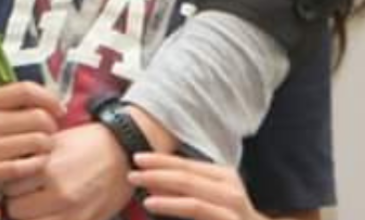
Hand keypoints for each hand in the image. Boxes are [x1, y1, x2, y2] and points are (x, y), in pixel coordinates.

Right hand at [0, 81, 63, 193]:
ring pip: (40, 140)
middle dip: (51, 127)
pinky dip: (40, 163)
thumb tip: (59, 107)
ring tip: (41, 149)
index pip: (26, 89)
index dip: (49, 98)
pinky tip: (36, 163)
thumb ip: (28, 101)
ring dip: (48, 146)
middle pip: (38, 116)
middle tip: (47, 134)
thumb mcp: (7, 113)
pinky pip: (31, 164)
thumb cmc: (2, 138)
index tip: (60, 110)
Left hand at [4, 122, 132, 219]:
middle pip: (16, 210)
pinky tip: (52, 210)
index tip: (17, 179)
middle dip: (18, 201)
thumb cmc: (88, 142)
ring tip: (39, 202)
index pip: (9, 187)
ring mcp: (72, 211)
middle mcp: (59, 192)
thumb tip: (7, 174)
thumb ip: (31, 160)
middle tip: (26, 192)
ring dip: (31, 214)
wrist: (122, 150)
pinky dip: (48, 219)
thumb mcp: (56, 142)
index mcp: (49, 167)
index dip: (11, 183)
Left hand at [128, 152, 262, 219]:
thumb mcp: (208, 202)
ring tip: (138, 183)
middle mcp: (230, 186)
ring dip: (160, 184)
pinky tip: (153, 203)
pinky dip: (172, 204)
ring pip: (190, 189)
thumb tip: (153, 181)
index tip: (137, 157)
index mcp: (224, 176)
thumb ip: (188, 191)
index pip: (187, 163)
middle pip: (186, 173)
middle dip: (156, 169)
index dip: (161, 159)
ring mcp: (233, 205)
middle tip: (132, 169)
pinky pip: (196, 208)